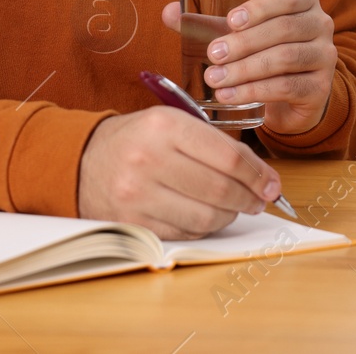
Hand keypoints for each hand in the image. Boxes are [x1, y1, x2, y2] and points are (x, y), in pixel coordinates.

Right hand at [77, 106, 281, 239]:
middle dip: (250, 198)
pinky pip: (186, 232)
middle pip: (220, 189)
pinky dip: (206, 227)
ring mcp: (137, 195)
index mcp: (163, 125)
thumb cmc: (138, 139)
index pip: (227, 155)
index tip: (271, 183)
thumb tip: (262, 177)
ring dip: (230, 215)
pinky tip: (208, 215)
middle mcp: (148, 159)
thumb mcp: (172, 122)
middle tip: (259, 199)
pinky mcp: (133, 223)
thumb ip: (215, 143)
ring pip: (206, 217)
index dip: (257, 174)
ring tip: (235, 207)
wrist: (83, 161)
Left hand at [160, 0, 336, 135]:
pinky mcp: (319, 88)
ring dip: (246, 70)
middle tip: (213, 55)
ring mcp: (324, 57)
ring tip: (215, 80)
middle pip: (285, 29)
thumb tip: (168, 11)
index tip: (230, 20)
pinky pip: (288, 87)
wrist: (295, 94)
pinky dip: (255, 92)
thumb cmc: (264, 52)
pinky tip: (229, 97)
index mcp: (304, 2)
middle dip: (245, 43)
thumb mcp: (240, 34)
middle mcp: (320, 25)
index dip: (261, 7)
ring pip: (286, 59)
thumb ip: (207, 23)